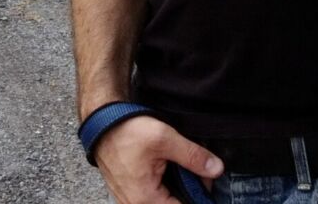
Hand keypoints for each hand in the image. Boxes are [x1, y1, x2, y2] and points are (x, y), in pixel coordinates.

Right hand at [93, 116, 222, 203]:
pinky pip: (154, 196)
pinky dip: (168, 185)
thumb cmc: (125, 131)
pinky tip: (172, 168)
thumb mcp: (165, 139)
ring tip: (187, 168)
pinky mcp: (130, 191)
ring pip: (165, 201)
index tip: (209, 183)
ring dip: (180, 188)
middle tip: (201, 172)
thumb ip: (193, 156)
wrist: (101, 121)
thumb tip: (216, 169)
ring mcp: (131, 199)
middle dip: (192, 192)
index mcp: (145, 200)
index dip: (200, 198)